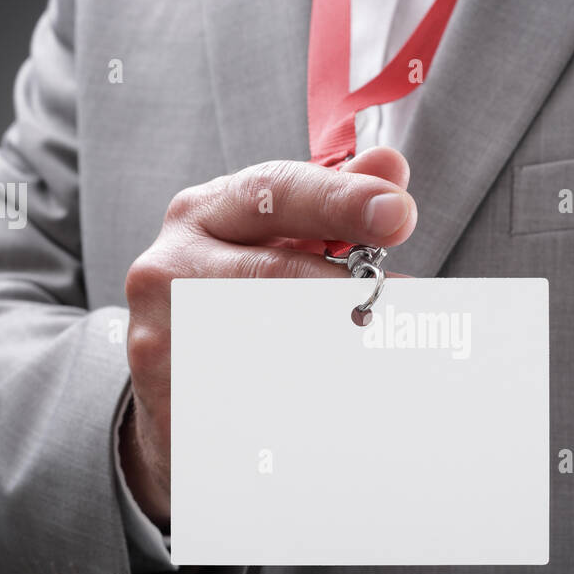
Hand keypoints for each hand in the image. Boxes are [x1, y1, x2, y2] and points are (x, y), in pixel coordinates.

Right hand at [120, 147, 416, 525]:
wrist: (167, 390)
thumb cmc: (233, 298)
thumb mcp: (273, 240)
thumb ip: (331, 205)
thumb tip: (389, 166)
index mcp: (202, 214)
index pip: (276, 192)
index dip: (341, 201)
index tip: (399, 213)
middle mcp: (169, 266)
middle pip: (275, 273)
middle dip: (349, 291)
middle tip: (412, 308)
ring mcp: (161, 336)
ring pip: (269, 341)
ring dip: (337, 351)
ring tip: (386, 354)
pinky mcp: (169, 402)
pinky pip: (252, 401)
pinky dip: (307, 403)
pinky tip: (341, 407)